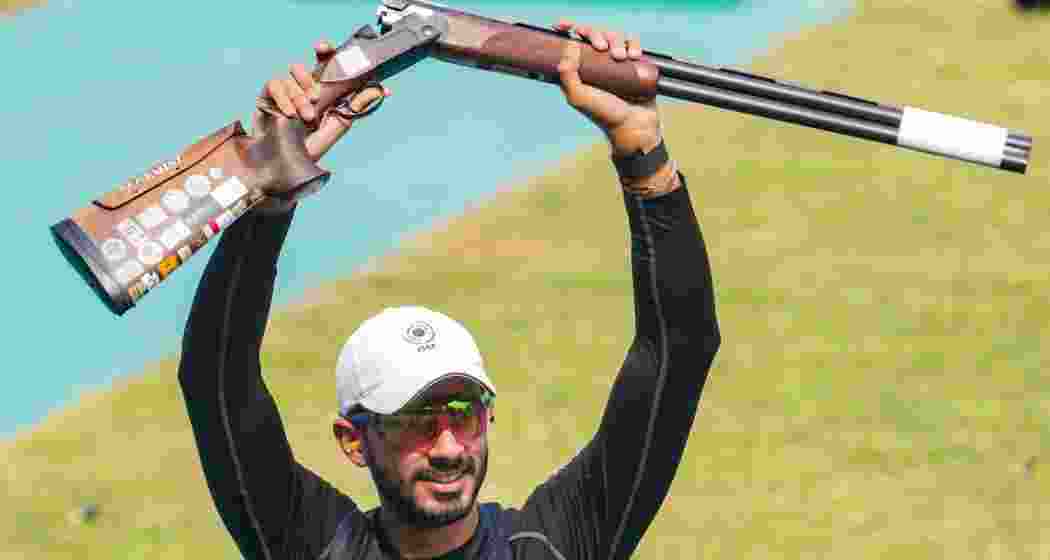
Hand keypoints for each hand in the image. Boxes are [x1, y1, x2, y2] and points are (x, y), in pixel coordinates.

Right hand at [254, 39, 391, 161]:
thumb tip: (381, 91)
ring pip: (290, 78)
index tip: (323, 48)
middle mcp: (299, 89)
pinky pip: (274, 85)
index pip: (320, 64)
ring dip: (300, 97)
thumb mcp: (338, 124)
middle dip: (307, 76)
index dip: (323, 51)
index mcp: (318, 91)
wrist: (286, 166)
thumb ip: (357, 106)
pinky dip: (283, 98)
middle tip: (317, 96)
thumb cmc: (312, 147)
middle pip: (300, 67)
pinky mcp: (266, 99)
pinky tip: (289, 114)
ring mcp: (282, 94)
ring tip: (306, 118)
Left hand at [553, 20, 662, 156]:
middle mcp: (598, 63)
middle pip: (594, 34)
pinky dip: (634, 44)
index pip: (572, 43)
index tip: (563, 24)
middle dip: (596, 34)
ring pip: (614, 35)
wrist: (634, 127)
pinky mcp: (635, 64)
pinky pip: (633, 43)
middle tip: (601, 47)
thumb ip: (567, 75)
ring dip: (617, 40)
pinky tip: (634, 57)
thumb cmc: (605, 115)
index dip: (567, 30)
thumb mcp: (579, 97)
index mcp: (581, 70)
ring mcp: (617, 63)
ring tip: (621, 58)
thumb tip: (568, 47)